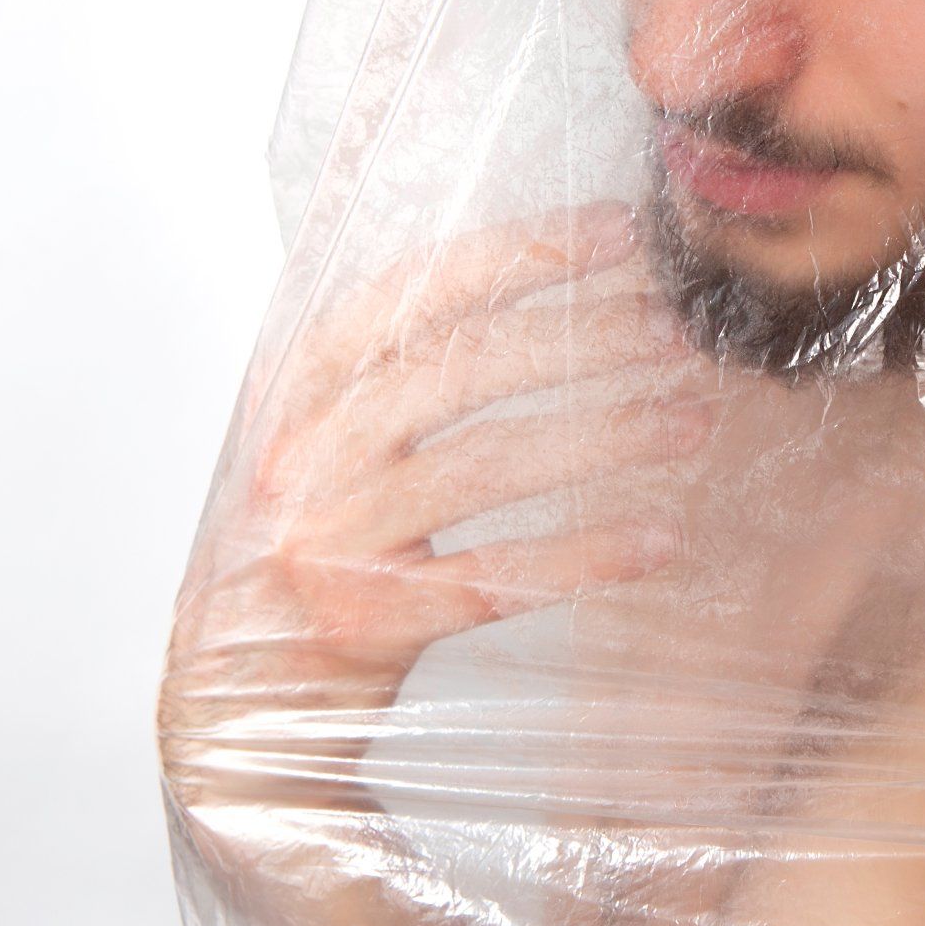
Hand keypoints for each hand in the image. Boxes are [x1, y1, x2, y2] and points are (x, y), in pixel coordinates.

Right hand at [161, 205, 713, 804]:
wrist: (233, 694)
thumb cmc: (302, 541)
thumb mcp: (317, 436)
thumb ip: (388, 362)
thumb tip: (521, 272)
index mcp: (298, 385)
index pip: (416, 292)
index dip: (521, 253)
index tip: (619, 231)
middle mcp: (303, 452)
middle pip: (461, 369)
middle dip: (581, 340)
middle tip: (676, 332)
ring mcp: (331, 538)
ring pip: (484, 465)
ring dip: (602, 437)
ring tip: (691, 421)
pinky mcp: (368, 622)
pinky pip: (494, 579)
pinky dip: (583, 554)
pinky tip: (660, 538)